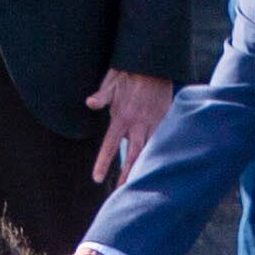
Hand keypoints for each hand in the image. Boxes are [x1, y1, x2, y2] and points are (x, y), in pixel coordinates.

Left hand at [86, 66, 175, 183]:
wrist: (154, 64)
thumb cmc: (128, 73)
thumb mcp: (111, 83)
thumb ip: (102, 96)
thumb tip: (89, 103)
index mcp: (121, 117)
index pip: (110, 145)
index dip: (103, 163)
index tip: (97, 178)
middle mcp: (138, 124)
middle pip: (133, 155)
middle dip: (128, 174)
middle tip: (122, 191)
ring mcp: (153, 123)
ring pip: (150, 150)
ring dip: (145, 167)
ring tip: (143, 183)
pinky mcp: (164, 120)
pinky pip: (163, 140)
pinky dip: (161, 153)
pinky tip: (161, 166)